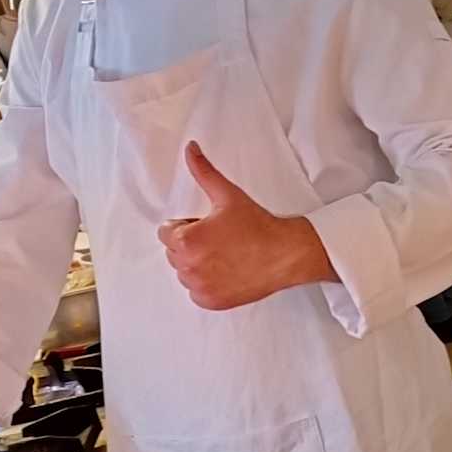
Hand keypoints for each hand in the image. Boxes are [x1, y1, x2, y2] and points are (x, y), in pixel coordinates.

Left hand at [159, 143, 335, 310]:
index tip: (207, 226)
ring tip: (224, 255)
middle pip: (174, 253)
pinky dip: (207, 284)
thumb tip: (190, 149)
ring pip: (185, 273)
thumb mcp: (227, 195)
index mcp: (186, 241)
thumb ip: (203, 171)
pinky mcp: (211, 302)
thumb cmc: (257, 226)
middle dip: (190, 245)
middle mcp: (189, 268)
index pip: (166, 233)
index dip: (186, 226)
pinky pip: (196, 292)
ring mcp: (200, 288)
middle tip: (218, 238)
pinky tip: (227, 271)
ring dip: (197, 264)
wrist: (285, 254)